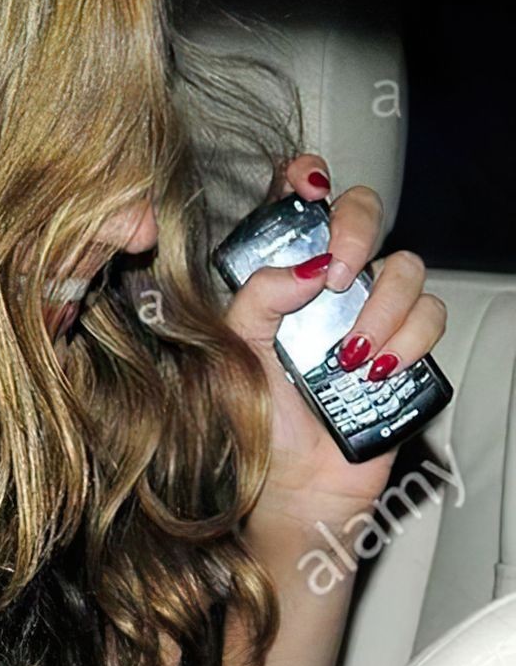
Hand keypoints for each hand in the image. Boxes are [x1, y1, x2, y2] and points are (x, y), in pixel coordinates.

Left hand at [225, 154, 446, 528]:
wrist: (292, 487)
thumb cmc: (257, 422)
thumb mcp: (235, 355)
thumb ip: (256, 300)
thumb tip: (308, 265)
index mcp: (285, 277)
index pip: (301, 204)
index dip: (308, 178)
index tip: (308, 187)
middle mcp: (333, 287)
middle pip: (365, 212)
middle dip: (357, 229)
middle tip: (339, 274)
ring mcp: (373, 314)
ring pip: (407, 267)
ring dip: (382, 308)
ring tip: (350, 357)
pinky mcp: (407, 348)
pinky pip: (430, 319)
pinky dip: (407, 342)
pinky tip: (376, 373)